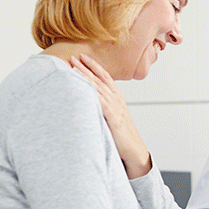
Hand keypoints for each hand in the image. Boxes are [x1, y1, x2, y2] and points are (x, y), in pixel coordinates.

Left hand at [69, 54, 150, 178]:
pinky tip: (80, 83)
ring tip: (73, 65)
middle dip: (86, 67)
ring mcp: (115, 107)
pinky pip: (98, 99)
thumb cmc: (122, 138)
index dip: (94, 66)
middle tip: (73, 56)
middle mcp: (117, 100)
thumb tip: (87, 103)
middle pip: (99, 79)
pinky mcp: (112, 115)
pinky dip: (89, 89)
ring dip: (85, 74)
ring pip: (97, 86)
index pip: (105, 78)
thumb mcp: (112, 119)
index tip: (83, 57)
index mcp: (117, 99)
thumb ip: (102, 109)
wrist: (134, 151)